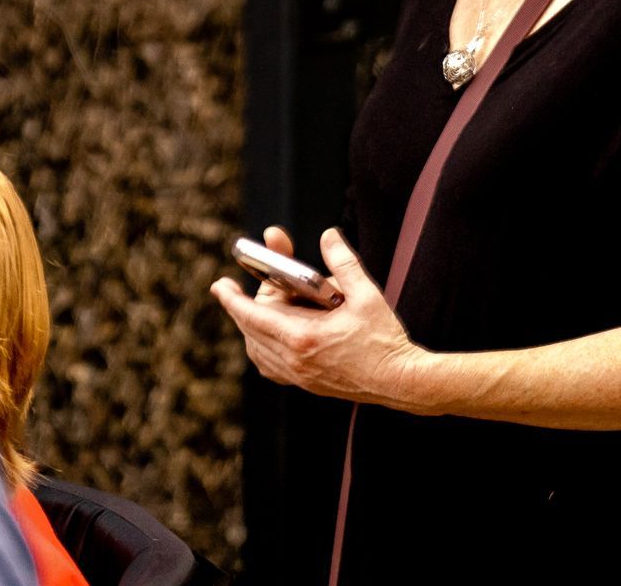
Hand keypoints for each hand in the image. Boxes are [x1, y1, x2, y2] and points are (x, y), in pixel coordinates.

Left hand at [211, 228, 428, 411]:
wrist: (400, 381)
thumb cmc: (384, 340)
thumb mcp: (366, 294)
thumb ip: (343, 262)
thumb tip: (328, 236)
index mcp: (303, 337)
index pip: (253, 317)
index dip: (232, 300)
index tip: (220, 285)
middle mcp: (294, 361)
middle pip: (253, 330)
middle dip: (248, 305)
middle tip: (260, 283)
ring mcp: (299, 376)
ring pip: (259, 350)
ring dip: (255, 327)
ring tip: (267, 306)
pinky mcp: (307, 384)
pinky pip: (271, 367)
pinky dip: (264, 349)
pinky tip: (274, 336)